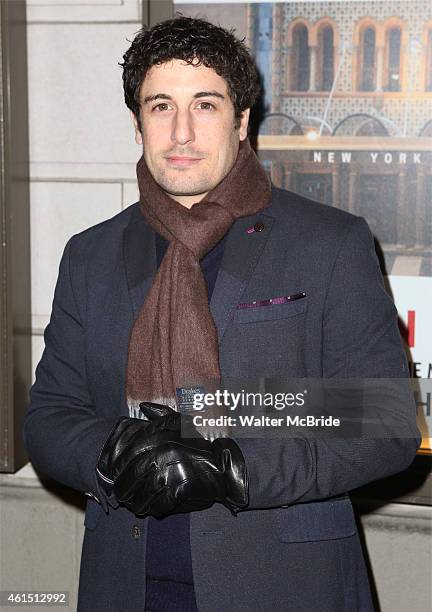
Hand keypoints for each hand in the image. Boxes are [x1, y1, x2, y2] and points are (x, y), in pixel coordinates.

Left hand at [97, 403, 247, 517]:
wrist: (224, 464)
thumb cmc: (200, 445)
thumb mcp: (182, 423)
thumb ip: (161, 415)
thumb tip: (144, 406)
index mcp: (160, 437)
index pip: (128, 456)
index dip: (118, 469)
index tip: (116, 477)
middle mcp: (164, 452)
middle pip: (132, 477)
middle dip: (124, 490)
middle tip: (122, 496)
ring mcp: (173, 470)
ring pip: (143, 492)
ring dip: (136, 502)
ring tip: (135, 505)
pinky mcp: (183, 488)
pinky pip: (159, 503)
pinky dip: (153, 509)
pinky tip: (151, 509)